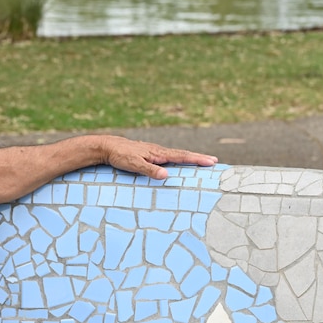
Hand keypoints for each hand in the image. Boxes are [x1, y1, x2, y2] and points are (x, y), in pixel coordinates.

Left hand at [98, 135, 217, 179]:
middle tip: (214, 161)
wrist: (107, 147)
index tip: (212, 161)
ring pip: (176, 155)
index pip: (182, 156)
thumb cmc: (120, 155)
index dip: (197, 159)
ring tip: (201, 161)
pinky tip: (178, 162)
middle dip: (198, 158)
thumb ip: (150, 170)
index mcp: (158, 153)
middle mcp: (159, 151)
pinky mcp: (149, 154)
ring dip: (189, 158)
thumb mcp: (134, 165)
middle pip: (182, 154)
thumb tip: (167, 175)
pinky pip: (167, 157)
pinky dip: (177, 159)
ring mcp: (154, 152)